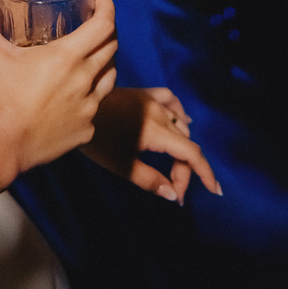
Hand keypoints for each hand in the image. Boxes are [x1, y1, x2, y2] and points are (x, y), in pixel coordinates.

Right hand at [0, 0, 117, 174]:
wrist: (4, 144)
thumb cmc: (0, 97)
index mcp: (67, 57)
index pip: (102, 25)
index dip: (108, 8)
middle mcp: (84, 80)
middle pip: (111, 49)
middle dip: (109, 31)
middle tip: (98, 24)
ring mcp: (88, 108)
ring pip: (110, 79)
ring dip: (106, 63)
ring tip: (94, 58)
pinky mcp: (86, 130)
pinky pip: (95, 109)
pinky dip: (90, 98)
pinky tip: (76, 96)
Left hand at [85, 86, 221, 203]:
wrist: (74, 104)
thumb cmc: (94, 138)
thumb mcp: (119, 164)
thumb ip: (149, 180)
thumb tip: (173, 195)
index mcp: (154, 130)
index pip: (191, 153)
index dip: (205, 173)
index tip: (213, 191)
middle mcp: (158, 112)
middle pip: (185, 143)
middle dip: (184, 169)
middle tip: (173, 189)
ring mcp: (151, 99)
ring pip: (180, 124)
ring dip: (182, 147)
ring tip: (175, 166)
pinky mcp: (142, 93)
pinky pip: (170, 101)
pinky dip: (179, 113)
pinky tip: (180, 120)